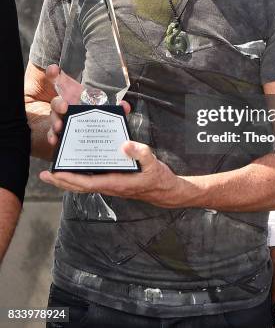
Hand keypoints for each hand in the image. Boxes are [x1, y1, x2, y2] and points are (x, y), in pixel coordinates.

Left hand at [39, 140, 181, 206]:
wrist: (167, 191)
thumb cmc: (159, 178)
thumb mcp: (153, 162)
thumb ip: (140, 153)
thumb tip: (124, 144)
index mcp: (116, 183)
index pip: (87, 183)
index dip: (69, 179)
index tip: (55, 174)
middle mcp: (110, 186)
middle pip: (80, 187)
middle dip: (61, 182)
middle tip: (45, 174)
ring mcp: (111, 185)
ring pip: (84, 184)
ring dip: (68, 180)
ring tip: (54, 171)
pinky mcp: (114, 181)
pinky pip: (92, 180)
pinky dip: (80, 176)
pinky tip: (76, 167)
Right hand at [45, 64, 130, 146]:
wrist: (90, 138)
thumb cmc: (95, 119)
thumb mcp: (105, 111)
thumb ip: (114, 108)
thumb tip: (124, 105)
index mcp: (74, 97)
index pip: (61, 83)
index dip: (54, 74)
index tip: (53, 69)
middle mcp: (64, 106)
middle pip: (56, 102)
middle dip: (58, 103)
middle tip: (64, 107)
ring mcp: (60, 120)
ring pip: (53, 119)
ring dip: (55, 122)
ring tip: (60, 126)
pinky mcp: (58, 134)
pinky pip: (51, 135)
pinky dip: (51, 137)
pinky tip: (54, 141)